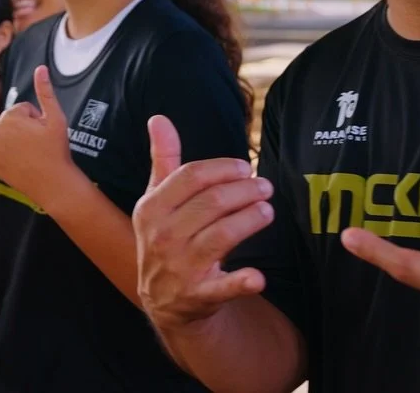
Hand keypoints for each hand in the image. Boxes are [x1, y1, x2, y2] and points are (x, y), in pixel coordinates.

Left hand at [0, 66, 77, 209]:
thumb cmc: (56, 150)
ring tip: (26, 153)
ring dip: (10, 138)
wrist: (52, 183)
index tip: (43, 133)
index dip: (35, 119)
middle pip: (9, 120)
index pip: (21, 109)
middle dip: (23, 128)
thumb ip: (45, 91)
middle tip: (37, 144)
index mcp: (12, 116)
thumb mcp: (56, 118)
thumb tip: (40, 67)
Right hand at [132, 115, 272, 330]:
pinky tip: (258, 277)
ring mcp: (180, 267)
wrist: (162, 300)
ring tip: (268, 211)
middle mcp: (163, 236)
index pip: (190, 177)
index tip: (244, 167)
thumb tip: (159, 118)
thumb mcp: (157, 200)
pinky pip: (222, 287)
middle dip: (244, 191)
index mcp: (151, 209)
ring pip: (221, 235)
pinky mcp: (199, 295)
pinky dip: (241, 282)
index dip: (222, 169)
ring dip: (250, 219)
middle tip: (265, 187)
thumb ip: (163, 160)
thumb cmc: (165, 237)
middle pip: (211, 203)